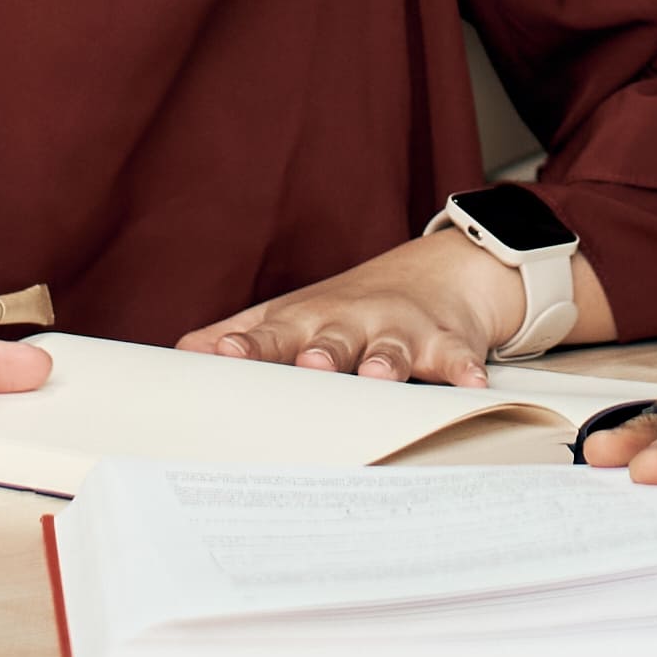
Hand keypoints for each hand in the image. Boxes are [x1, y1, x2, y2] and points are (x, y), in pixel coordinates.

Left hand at [187, 231, 521, 384]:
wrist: (436, 272)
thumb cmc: (349, 309)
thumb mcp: (293, 316)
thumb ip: (243, 338)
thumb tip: (183, 356)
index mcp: (307, 322)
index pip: (271, 335)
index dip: (248, 347)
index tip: (224, 356)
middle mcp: (351, 322)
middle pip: (332, 340)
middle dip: (321, 354)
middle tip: (310, 365)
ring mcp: (399, 329)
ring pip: (392, 348)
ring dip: (386, 362)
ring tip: (380, 377)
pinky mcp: (445, 340)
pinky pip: (456, 356)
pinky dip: (464, 370)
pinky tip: (472, 385)